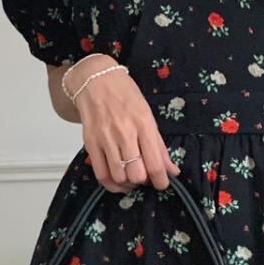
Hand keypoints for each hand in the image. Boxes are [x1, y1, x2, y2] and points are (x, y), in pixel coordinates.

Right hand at [76, 62, 170, 191]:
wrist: (96, 80)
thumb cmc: (125, 95)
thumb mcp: (148, 116)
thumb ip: (159, 146)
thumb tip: (172, 171)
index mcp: (143, 124)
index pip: (155, 164)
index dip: (161, 181)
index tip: (161, 184)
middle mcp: (124, 133)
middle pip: (137, 175)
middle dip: (143, 181)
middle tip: (143, 174)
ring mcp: (106, 139)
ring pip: (120, 177)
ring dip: (128, 183)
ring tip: (130, 176)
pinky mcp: (91, 144)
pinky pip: (101, 175)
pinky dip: (112, 184)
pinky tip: (118, 180)